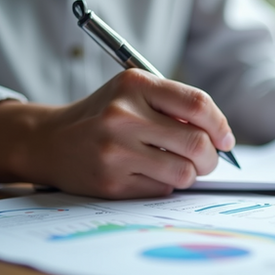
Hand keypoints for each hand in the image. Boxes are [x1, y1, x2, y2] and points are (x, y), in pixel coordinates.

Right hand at [0, 69, 234, 198]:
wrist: (48, 141)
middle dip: (211, 158)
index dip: (220, 125)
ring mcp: (115, 151)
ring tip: (178, 167)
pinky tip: (148, 174)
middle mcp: (123, 115)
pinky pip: (162, 189)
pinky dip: (165, 185)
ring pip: (184, 173)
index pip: (197, 104)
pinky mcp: (111, 182)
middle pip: (197, 143)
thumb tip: (221, 137)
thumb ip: (173, 105)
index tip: (226, 139)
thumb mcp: (132, 93)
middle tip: (208, 160)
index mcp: (134, 84)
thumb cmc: (103, 116)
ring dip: (190, 174)